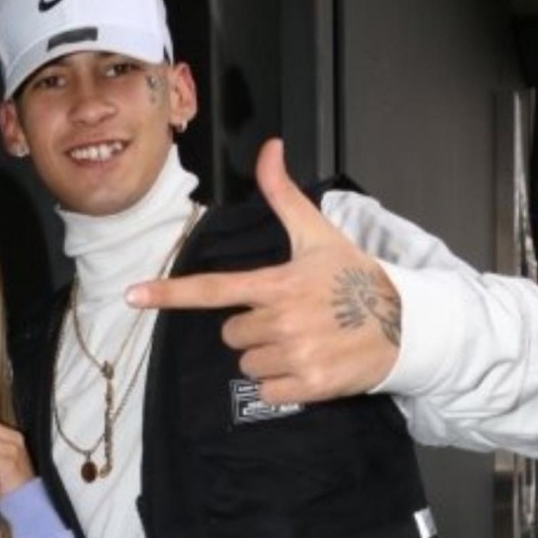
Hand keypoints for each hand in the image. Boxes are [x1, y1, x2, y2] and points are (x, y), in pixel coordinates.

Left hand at [126, 138, 400, 404]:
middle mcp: (281, 319)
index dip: (168, 293)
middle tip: (290, 317)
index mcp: (276, 283)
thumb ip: (284, 195)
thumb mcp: (318, 235)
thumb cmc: (353, 277)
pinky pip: (266, 390)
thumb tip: (268, 147)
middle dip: (253, 327)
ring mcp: (295, 353)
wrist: (406, 324)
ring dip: (268, 355)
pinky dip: (282, 383)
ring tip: (304, 339)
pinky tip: (308, 364)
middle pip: (230, 333)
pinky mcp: (309, 385)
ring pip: (246, 363)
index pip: (212, 289)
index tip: (131, 296)